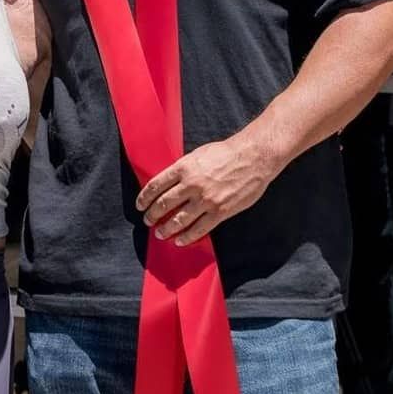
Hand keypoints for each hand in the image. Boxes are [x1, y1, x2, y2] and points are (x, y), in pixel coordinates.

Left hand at [134, 135, 276, 245]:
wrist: (253, 157)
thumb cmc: (225, 153)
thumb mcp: (197, 154)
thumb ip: (182, 169)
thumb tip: (168, 182)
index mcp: (183, 167)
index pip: (155, 185)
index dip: (144, 198)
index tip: (140, 205)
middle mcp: (191, 184)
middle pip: (163, 204)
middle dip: (152, 215)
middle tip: (147, 221)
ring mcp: (205, 200)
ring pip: (178, 220)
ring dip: (166, 229)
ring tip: (160, 233)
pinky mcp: (220, 211)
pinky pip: (199, 229)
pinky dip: (186, 237)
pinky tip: (179, 240)